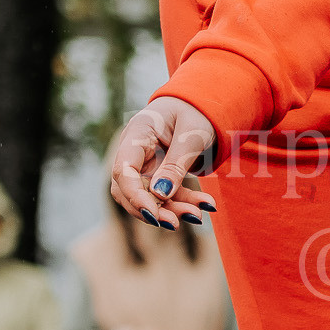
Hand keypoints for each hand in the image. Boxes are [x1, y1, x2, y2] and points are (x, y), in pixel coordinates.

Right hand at [107, 97, 219, 226]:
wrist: (202, 106)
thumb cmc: (196, 112)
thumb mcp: (192, 135)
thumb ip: (176, 164)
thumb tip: (161, 195)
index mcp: (136, 133)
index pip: (122, 171)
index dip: (135, 196)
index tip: (154, 214)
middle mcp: (134, 152)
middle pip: (129, 190)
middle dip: (152, 209)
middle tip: (176, 223)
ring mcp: (145, 165)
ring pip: (149, 197)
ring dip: (172, 209)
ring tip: (197, 216)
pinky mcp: (158, 176)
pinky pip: (168, 195)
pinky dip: (185, 203)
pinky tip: (207, 207)